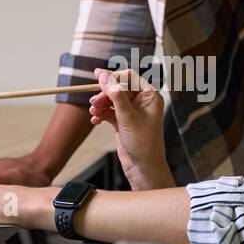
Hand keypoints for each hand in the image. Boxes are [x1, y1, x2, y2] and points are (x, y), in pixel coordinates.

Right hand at [89, 67, 172, 189]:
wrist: (143, 167)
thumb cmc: (143, 143)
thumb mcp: (127, 117)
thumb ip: (115, 95)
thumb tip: (104, 77)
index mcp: (149, 96)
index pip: (130, 77)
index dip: (113, 76)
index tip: (97, 77)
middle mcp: (142, 102)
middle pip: (118, 88)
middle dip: (105, 93)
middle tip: (94, 101)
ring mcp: (132, 112)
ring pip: (112, 100)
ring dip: (101, 104)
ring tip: (93, 111)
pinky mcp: (123, 122)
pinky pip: (109, 112)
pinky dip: (101, 114)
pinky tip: (95, 120)